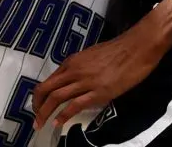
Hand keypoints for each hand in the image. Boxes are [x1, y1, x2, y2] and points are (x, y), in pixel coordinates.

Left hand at [32, 26, 161, 129]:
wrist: (136, 47)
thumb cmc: (117, 50)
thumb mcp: (91, 56)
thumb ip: (79, 67)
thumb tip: (73, 80)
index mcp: (72, 62)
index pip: (48, 81)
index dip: (39, 96)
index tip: (38, 106)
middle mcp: (74, 71)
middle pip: (46, 90)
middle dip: (37, 106)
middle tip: (35, 119)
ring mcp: (85, 81)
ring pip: (56, 98)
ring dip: (45, 113)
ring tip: (40, 124)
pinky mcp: (98, 92)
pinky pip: (74, 105)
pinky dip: (63, 116)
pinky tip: (58, 123)